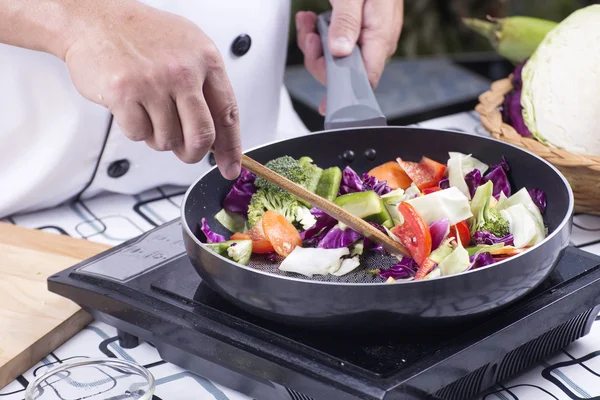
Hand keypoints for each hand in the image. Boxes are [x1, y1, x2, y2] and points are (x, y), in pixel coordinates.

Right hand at [63, 1, 241, 178]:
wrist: (96, 18)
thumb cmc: (143, 36)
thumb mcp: (189, 50)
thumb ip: (207, 88)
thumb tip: (220, 135)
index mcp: (205, 59)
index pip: (228, 114)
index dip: (231, 148)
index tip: (231, 167)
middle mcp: (183, 71)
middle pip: (201, 136)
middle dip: (193, 153)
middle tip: (186, 152)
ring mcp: (153, 82)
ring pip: (168, 140)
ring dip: (159, 137)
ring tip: (150, 112)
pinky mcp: (124, 93)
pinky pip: (139, 134)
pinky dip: (136, 130)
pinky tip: (132, 108)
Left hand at [296, 0, 403, 114]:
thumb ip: (346, 21)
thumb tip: (340, 52)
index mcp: (381, 35)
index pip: (365, 80)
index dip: (345, 95)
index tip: (326, 103)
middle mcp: (376, 41)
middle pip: (345, 72)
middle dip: (320, 60)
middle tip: (310, 38)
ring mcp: (367, 36)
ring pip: (336, 59)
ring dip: (315, 45)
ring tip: (308, 23)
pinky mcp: (357, 31)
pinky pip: (336, 45)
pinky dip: (319, 35)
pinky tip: (312, 21)